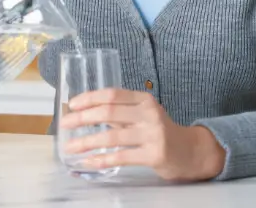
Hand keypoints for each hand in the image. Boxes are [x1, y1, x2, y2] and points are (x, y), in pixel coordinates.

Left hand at [58, 88, 225, 181]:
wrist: (190, 151)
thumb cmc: (160, 131)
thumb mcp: (143, 115)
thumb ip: (120, 112)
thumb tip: (86, 112)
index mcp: (144, 99)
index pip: (112, 94)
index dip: (90, 98)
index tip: (72, 104)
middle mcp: (149, 113)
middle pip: (109, 112)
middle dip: (82, 118)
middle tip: (65, 124)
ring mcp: (152, 134)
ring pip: (112, 136)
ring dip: (86, 141)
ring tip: (70, 146)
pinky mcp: (154, 154)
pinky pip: (122, 156)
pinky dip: (102, 159)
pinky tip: (89, 161)